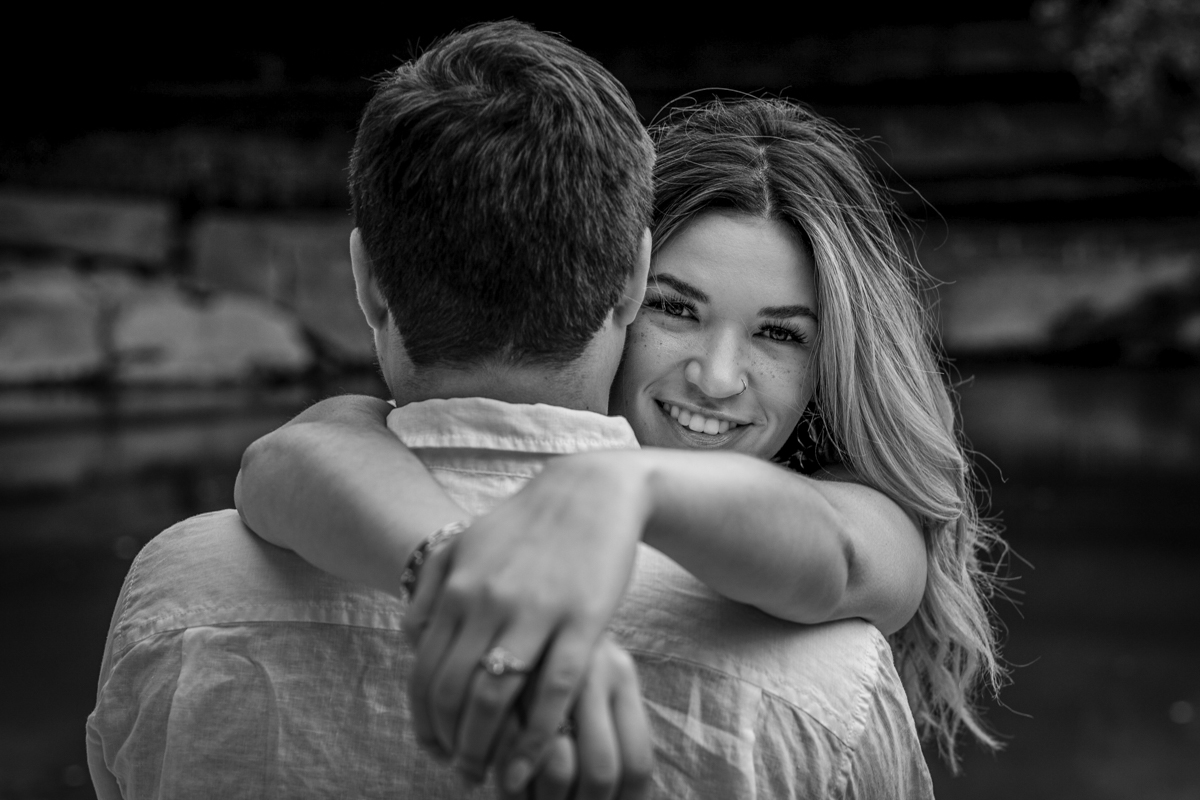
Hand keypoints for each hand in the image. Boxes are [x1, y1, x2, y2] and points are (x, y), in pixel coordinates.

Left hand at [403, 452, 651, 789]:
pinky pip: (554, 688)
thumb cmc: (528, 522)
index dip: (425, 722)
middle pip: (453, 693)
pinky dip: (540, 731)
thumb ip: (431, 587)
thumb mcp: (467, 541)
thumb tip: (409, 638)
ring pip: (496, 697)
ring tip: (494, 775)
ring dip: (489, 746)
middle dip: (453, 743)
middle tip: (463, 772)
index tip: (436, 749)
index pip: (425, 673)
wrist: (592, 490)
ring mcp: (534, 611)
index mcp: (456, 588)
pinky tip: (537, 757)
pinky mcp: (582, 619)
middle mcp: (487, 602)